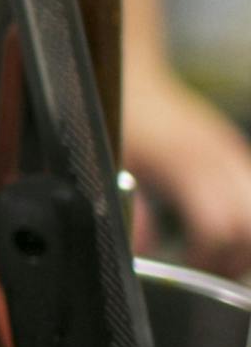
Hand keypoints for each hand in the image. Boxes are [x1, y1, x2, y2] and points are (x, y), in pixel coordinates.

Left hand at [122, 62, 250, 277]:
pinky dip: (249, 221)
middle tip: (206, 272)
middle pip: (249, 226)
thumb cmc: (118, 115)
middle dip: (235, 258)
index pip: (218, 226)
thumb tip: (144, 249)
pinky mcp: (236, 151)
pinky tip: (227, 233)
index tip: (186, 269)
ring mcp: (232, 151)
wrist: (132, 73)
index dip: (207, 258)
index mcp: (185, 162)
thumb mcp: (109, 160)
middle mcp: (218, 155)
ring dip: (247, 243)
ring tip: (218, 258)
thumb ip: (127, 207)